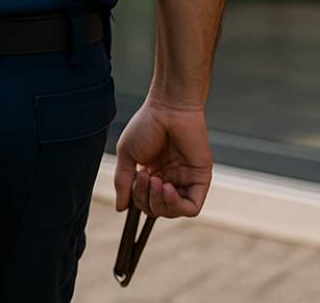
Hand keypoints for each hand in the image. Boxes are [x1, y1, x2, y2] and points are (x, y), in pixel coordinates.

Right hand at [113, 97, 212, 218]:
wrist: (169, 108)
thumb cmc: (147, 124)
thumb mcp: (127, 155)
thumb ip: (123, 182)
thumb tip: (120, 208)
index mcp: (152, 173)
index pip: (144, 202)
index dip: (137, 198)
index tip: (135, 177)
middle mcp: (169, 178)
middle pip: (157, 209)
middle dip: (146, 199)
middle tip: (145, 176)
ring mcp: (185, 180)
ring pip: (173, 211)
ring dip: (161, 202)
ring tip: (156, 181)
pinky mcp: (200, 179)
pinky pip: (191, 207)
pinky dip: (177, 205)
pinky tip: (168, 189)